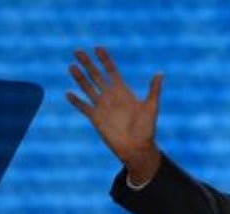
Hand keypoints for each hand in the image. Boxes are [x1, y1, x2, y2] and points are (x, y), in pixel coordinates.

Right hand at [67, 46, 162, 183]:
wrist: (137, 148)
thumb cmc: (146, 129)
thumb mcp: (151, 108)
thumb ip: (153, 91)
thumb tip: (160, 73)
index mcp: (123, 92)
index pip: (112, 71)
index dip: (105, 60)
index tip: (98, 48)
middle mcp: (111, 97)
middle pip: (97, 76)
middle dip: (88, 64)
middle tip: (78, 51)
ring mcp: (102, 106)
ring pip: (87, 88)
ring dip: (79, 78)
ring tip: (72, 67)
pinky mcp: (96, 118)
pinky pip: (83, 107)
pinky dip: (76, 101)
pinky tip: (68, 94)